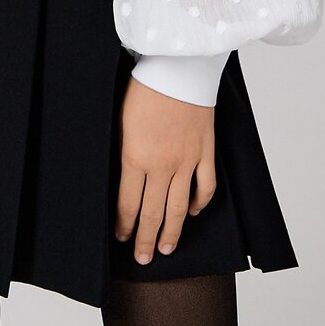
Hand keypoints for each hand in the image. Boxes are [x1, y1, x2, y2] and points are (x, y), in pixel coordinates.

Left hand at [114, 73, 216, 263]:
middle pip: (153, 213)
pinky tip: (193, 212)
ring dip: (172, 231)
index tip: (122, 238)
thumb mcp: (119, 120)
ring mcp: (187, 160)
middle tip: (143, 259)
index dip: (125, 225)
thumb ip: (121, 151)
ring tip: (166, 249)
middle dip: (146, 239)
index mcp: (135, 157)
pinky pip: (206, 186)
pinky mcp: (206, 151)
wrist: (178, 66)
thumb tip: (119, 177)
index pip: (128, 204)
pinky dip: (200, 203)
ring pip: (180, 207)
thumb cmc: (143, 87)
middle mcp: (162, 166)